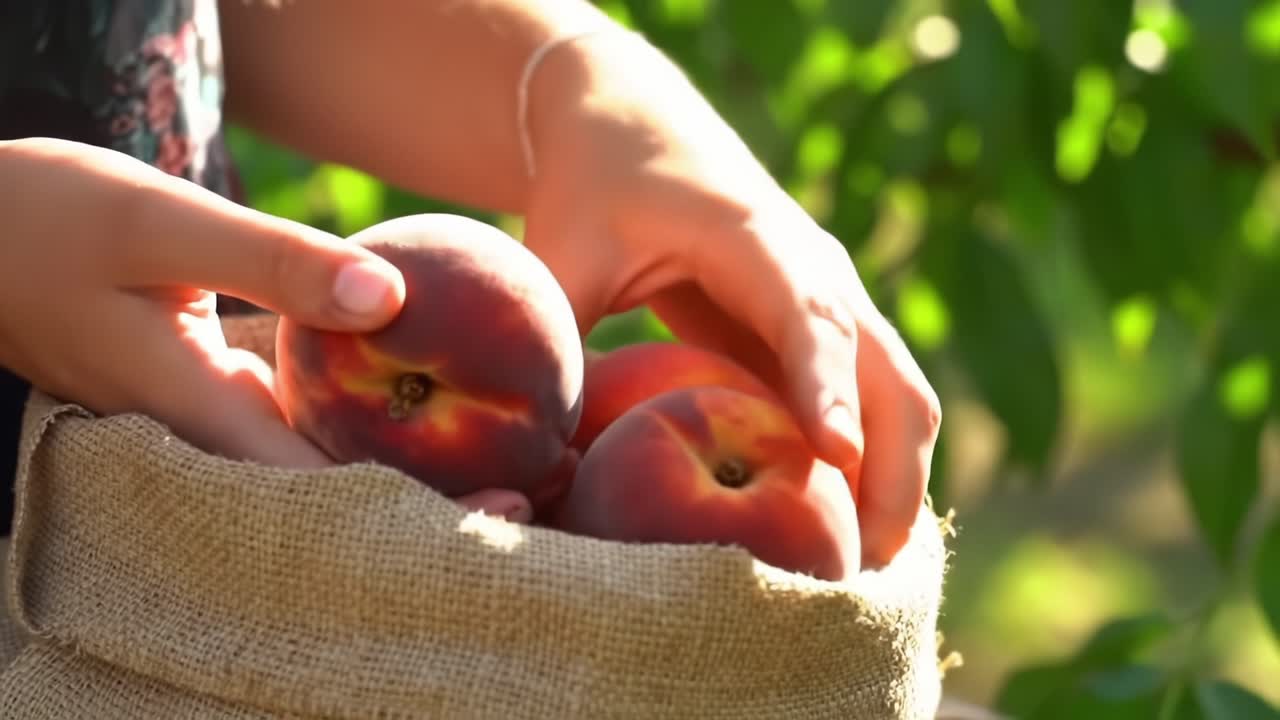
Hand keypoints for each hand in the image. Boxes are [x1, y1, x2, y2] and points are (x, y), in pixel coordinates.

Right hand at [0, 137, 532, 521]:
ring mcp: (211, 414)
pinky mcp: (215, 386)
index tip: (509, 503)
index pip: (325, 490)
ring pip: (323, 454)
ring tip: (511, 451)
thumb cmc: (49, 218)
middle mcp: (208, 433)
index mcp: (196, 414)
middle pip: (337, 490)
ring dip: (409, 459)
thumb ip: (273, 263)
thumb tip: (394, 299)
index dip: (421, 510)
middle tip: (537, 487)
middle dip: (433, 498)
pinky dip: (367, 407)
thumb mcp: (162, 222)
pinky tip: (431, 387)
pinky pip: (302, 410)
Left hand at [522, 34, 940, 565]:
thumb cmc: (598, 185)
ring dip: (896, 480)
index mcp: (758, 242)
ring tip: (862, 573)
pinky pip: (871, 405)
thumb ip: (559, 335)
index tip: (835, 459)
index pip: (810, 319)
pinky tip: (844, 530)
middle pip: (892, 378)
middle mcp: (818, 274)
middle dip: (891, 473)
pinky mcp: (818, 334)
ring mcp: (830, 305)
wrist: (635, 129)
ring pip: (901, 398)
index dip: (828, 389)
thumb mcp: (563, 250)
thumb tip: (540, 453)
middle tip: (859, 570)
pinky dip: (875, 466)